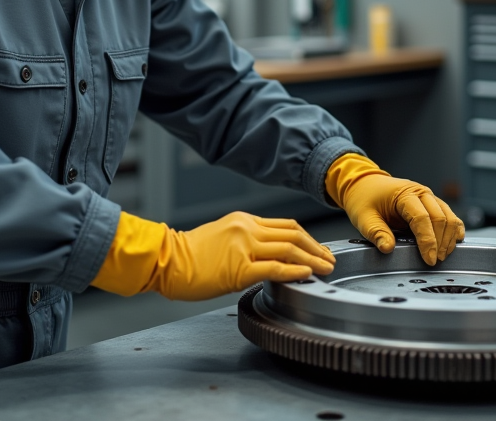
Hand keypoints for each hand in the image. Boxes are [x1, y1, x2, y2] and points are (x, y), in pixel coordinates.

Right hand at [91, 211, 334, 300]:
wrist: (166, 261)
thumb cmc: (189, 254)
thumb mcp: (222, 235)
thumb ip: (246, 239)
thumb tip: (270, 254)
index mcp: (244, 220)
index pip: (286, 225)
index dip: (308, 238)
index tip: (319, 249)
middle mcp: (246, 228)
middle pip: (293, 234)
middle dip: (316, 247)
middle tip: (330, 259)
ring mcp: (243, 247)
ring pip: (288, 248)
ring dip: (312, 259)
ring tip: (325, 269)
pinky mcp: (239, 268)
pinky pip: (274, 268)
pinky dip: (294, 271)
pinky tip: (306, 275)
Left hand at [326, 154, 463, 265]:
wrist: (365, 184)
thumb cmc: (364, 198)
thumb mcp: (363, 217)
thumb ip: (376, 232)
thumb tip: (388, 249)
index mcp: (405, 194)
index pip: (422, 218)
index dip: (428, 241)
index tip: (429, 259)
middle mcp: (421, 193)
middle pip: (440, 218)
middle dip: (440, 242)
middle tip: (435, 261)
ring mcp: (429, 197)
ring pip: (449, 216)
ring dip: (448, 238)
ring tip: (442, 256)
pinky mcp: (432, 204)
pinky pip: (449, 215)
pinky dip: (454, 229)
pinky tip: (453, 242)